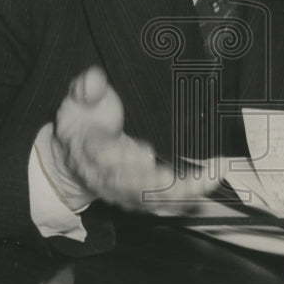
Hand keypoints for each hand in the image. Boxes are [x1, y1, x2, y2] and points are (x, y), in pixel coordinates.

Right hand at [49, 67, 217, 211]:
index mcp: (89, 149)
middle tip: (192, 176)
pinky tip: (204, 191)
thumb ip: (86, 88)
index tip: (145, 152)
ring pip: (150, 199)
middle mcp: (104, 176)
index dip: (123, 156)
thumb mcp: (78, 99)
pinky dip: (183, 201)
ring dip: (181, 193)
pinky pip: (160, 204)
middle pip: (132, 186)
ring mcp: (121, 191)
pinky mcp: (135, 197)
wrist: (74, 154)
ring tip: (209, 178)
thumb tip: (94, 78)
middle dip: (163, 183)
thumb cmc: (82, 121)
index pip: (104, 156)